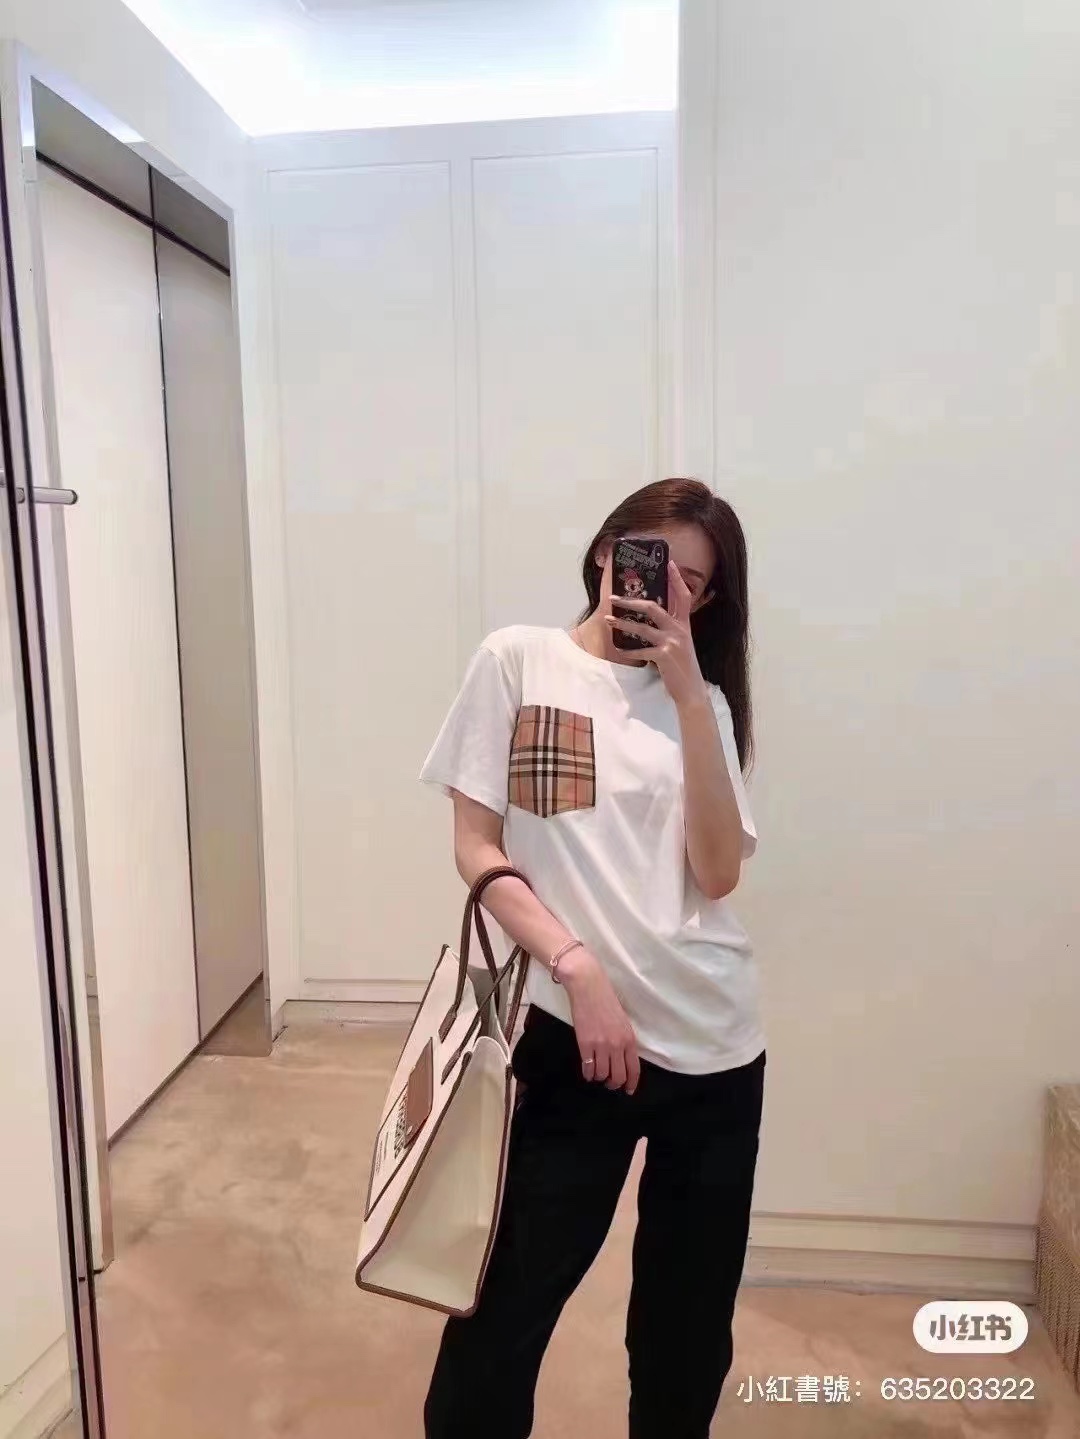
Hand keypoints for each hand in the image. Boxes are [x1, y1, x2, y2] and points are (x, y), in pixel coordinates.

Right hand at [556, 947, 640, 1093]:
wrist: (588, 986)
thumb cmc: (606, 1000)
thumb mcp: (622, 1021)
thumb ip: (624, 1040)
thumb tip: (622, 1058)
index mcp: (629, 1038)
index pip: (634, 1068)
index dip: (631, 1083)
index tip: (628, 1090)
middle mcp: (617, 1045)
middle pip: (618, 1076)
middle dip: (614, 1084)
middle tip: (609, 1083)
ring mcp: (601, 1045)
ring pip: (602, 1074)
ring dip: (599, 1078)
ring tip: (597, 1075)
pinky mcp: (585, 1044)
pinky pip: (588, 1068)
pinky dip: (588, 1074)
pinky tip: (587, 1072)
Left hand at [606, 562, 709, 709]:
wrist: (691, 690)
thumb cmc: (681, 666)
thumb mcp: (681, 643)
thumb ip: (670, 629)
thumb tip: (650, 618)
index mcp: (684, 624)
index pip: (683, 596)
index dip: (676, 579)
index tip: (669, 563)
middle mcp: (679, 630)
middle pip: (654, 607)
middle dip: (632, 601)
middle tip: (614, 597)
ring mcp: (672, 642)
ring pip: (643, 627)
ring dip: (623, 623)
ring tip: (609, 619)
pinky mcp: (664, 656)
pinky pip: (641, 650)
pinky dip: (629, 650)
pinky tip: (620, 650)